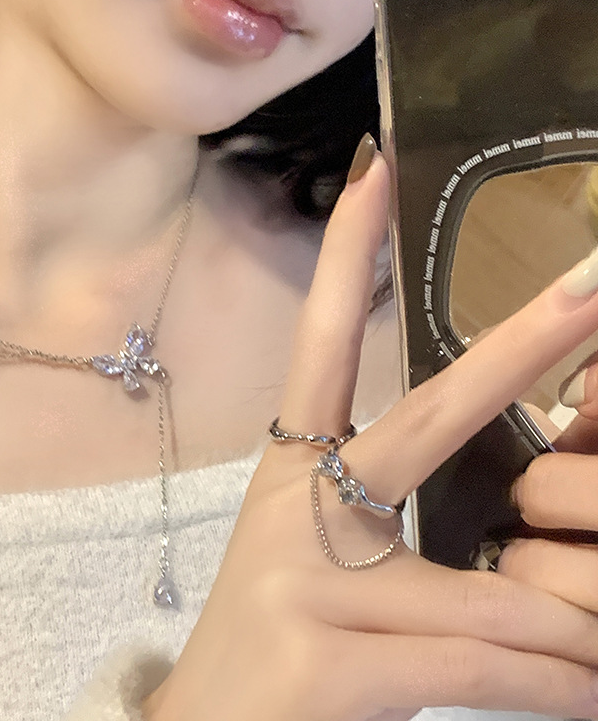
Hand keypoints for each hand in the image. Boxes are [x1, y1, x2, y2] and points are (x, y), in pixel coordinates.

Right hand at [143, 144, 597, 720]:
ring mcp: (307, 581)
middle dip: (518, 350)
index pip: (319, 345)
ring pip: (495, 593)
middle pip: (423, 418)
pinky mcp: (328, 658)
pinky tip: (588, 694)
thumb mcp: (331, 574)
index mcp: (291, 471)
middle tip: (596, 286)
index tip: (373, 177)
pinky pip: (487, 660)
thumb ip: (410, 540)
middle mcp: (296, 507)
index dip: (342, 260)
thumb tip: (531, 541)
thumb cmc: (279, 643)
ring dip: (572, 631)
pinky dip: (558, 684)